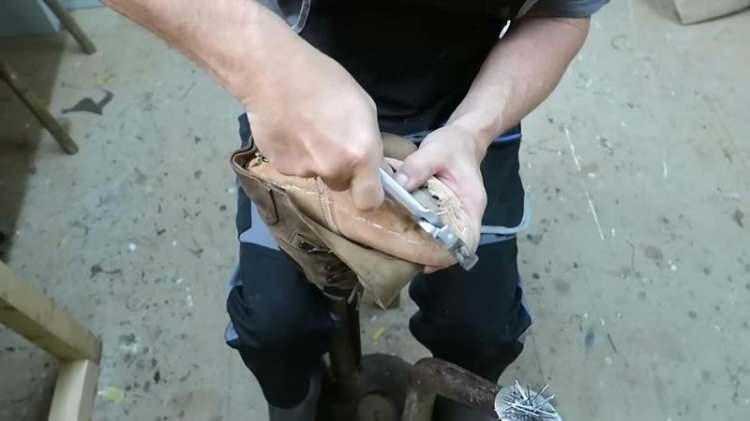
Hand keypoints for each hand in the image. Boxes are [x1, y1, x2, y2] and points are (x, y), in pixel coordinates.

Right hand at [244, 41, 383, 209]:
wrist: (273, 72)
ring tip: (305, 126)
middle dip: (339, 169)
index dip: (369, 194)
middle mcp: (332, 168)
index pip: (369, 202)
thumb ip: (368, 143)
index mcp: (360, 155)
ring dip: (315, 158)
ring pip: (315, 173)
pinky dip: (293, 153)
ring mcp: (303, 170)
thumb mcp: (363, 107)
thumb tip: (368, 163)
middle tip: (331, 140)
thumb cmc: (325, 80)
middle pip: (340, 185)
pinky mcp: (279, 166)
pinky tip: (288, 128)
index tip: (365, 182)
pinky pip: (293, 166)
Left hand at [394, 124, 486, 272]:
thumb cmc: (454, 146)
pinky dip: (418, 232)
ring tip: (398, 250)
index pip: (467, 241)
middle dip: (430, 255)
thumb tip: (399, 185)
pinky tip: (400, 233)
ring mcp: (454, 214)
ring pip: (441, 238)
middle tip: (403, 258)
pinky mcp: (442, 210)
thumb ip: (418, 166)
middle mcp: (465, 214)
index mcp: (471, 205)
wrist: (461, 137)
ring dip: (422, 245)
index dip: (449, 256)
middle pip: (452, 245)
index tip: (426, 263)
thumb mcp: (435, 151)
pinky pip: (432, 227)